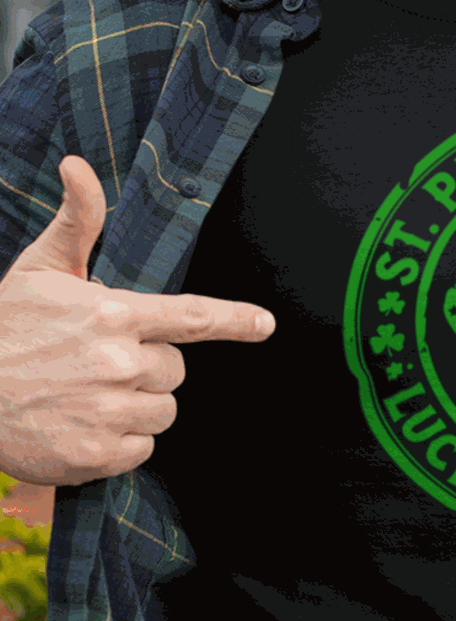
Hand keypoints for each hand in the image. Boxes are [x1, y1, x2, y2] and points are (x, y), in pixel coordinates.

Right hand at [0, 156, 274, 485]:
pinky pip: (141, 448)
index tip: (265, 324)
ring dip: (136, 405)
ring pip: (163, 410)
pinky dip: (119, 442)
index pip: (190, 316)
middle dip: (149, 366)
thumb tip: (77, 165)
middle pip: (176, 369)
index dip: (234, 320)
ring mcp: (109, 411)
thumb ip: (77, 221)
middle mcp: (118, 362)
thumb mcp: (38, 269)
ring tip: (86, 395)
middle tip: (99, 363)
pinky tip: (80, 426)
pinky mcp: (98, 455)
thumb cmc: (4, 328)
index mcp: (113, 313)